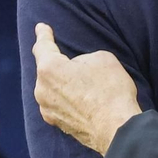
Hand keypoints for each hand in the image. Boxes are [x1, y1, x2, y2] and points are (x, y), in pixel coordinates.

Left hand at [32, 24, 142, 154]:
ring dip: (67, 85)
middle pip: (49, 71)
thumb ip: (84, 58)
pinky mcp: (59, 125)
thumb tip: (80, 69)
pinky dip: (71, 101)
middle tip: (81, 65)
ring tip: (89, 88)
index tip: (41, 27)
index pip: (43, 46)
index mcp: (49, 69)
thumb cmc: (110, 91)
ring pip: (55, 89)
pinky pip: (62, 105)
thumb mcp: (103, 59)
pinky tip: (88, 103)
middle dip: (62, 66)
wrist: (116, 129)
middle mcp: (42, 90)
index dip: (44, 35)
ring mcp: (49, 110)